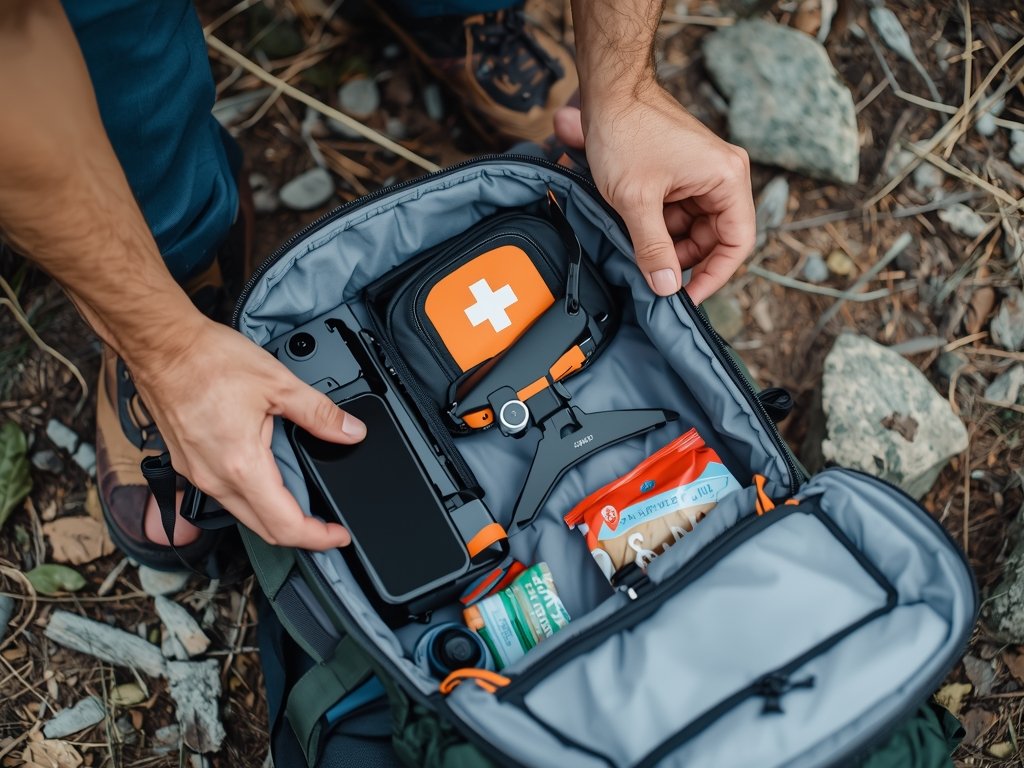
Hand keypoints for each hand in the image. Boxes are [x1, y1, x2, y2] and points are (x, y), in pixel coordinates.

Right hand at [129, 317, 365, 549]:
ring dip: (275, 518)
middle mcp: (214, 478)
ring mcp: (197, 474)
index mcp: (240, 464)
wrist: (162, 346)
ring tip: (305, 507)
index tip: (337, 535)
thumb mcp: (278, 384)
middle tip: (327, 527)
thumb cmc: (208, 360)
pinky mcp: (188, 465)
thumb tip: (350, 432)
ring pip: (243, 515)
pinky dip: (253, 499)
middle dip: (300, 535)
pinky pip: (225, 495)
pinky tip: (270, 482)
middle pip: (263, 529)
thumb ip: (320, 414)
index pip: (284, 525)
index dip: (317, 537)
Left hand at [553, 92, 754, 303]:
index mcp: (728, 178)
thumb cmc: (626, 133)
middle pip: (715, 238)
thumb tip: (666, 289)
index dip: (714, 276)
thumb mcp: (636, 200)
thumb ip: (653, 248)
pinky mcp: (683, 173)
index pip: (737, 242)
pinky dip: (658, 227)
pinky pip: (679, 212)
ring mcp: (703, 174)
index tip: (687, 298)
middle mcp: (724, 175)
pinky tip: (633, 231)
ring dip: (667, 244)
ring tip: (636, 251)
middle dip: (683, 260)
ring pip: (693, 228)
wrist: (608, 90)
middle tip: (653, 279)